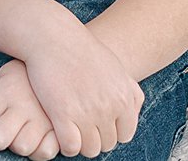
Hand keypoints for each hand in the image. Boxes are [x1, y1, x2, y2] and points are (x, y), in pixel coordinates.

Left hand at [0, 58, 59, 157]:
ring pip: (20, 148)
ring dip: (18, 144)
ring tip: (22, 132)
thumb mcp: (0, 77)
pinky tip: (38, 138)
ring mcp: (43, 118)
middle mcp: (23, 105)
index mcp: (6, 90)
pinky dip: (39, 151)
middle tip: (3, 129)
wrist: (63, 64)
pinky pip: (44, 153)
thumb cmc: (26, 76)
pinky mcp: (61, 129)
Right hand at [21, 29, 142, 157]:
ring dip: (80, 143)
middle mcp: (109, 107)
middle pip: (106, 143)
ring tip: (71, 130)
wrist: (54, 36)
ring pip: (89, 149)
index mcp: (123, 97)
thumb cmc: (82, 50)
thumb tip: (133, 110)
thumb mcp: (115, 67)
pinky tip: (60, 131)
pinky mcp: (62, 114)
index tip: (97, 125)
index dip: (110, 132)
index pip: (125, 135)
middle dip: (94, 137)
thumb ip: (129, 90)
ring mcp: (86, 112)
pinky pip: (70, 147)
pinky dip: (65, 145)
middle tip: (81, 126)